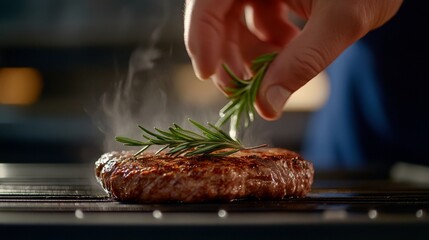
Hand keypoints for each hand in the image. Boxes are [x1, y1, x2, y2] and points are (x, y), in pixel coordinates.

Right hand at [184, 0, 401, 119]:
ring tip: (274, 72)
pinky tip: (288, 53)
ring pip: (237, 24)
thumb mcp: (342, 20)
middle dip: (229, 56)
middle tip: (242, 90)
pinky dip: (268, 46)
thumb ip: (303, 62)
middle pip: (218, 16)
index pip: (207, 2)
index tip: (208, 76)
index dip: (201, 38)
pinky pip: (257, 23)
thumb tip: (267, 107)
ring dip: (251, 55)